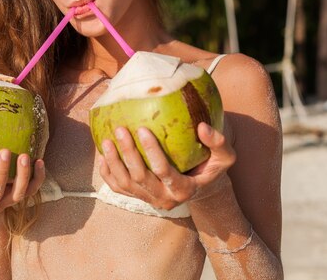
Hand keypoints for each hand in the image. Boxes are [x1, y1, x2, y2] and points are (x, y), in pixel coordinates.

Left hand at [98, 122, 235, 209]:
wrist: (200, 187)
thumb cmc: (211, 167)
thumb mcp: (224, 157)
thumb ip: (218, 143)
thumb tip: (202, 127)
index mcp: (183, 190)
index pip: (164, 171)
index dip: (151, 151)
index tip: (142, 129)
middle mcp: (164, 199)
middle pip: (140, 177)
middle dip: (127, 153)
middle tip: (120, 129)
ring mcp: (148, 200)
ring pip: (125, 184)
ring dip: (113, 162)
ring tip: (106, 140)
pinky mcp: (138, 198)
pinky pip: (117, 188)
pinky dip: (107, 173)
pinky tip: (102, 155)